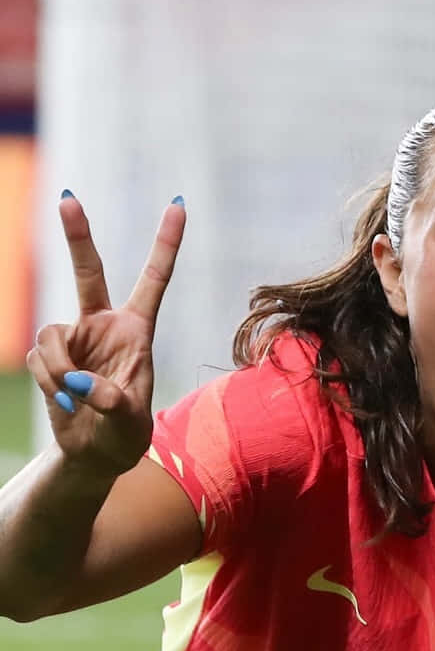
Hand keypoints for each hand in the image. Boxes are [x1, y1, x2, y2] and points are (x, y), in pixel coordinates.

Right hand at [28, 195, 185, 478]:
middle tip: (66, 196)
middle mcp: (103, 326)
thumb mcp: (130, 424)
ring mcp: (72, 338)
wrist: (92, 454)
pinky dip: (50, 382)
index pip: (153, 281)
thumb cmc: (123, 437)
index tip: (178, 204)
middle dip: (76, 235)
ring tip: (75, 397)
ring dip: (59, 370)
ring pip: (51, 334)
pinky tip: (64, 400)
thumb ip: (112, 403)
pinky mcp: (47, 354)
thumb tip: (81, 383)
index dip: (165, 244)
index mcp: (138, 332)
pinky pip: (40, 359)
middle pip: (88, 272)